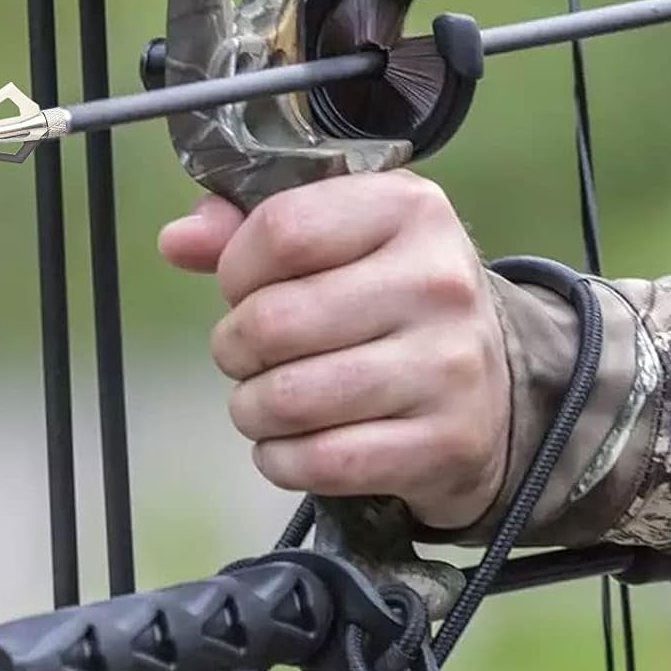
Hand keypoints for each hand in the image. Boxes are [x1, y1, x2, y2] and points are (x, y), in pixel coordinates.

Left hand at [158, 173, 510, 529]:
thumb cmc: (389, 298)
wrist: (493, 385)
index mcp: (408, 208)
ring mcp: (449, 365)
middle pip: (274, 321)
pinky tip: (290, 443)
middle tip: (245, 353)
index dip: (236, 268)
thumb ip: (249, 228)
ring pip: (290, 398)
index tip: (243, 287)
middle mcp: (437, 280)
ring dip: (252, 408)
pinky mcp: (448, 441)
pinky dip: (282, 459)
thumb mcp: (336, 237)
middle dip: (233, 346)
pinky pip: (323, 462)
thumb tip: (177, 240)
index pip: (282, 229)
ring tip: (264, 400)